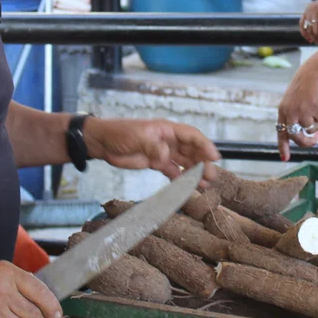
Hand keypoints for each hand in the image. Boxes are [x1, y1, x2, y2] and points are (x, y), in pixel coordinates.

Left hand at [84, 118, 220, 184]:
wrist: (103, 143)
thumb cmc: (119, 134)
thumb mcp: (136, 137)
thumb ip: (152, 146)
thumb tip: (166, 155)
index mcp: (167, 130)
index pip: (191, 136)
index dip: (204, 145)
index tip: (214, 157)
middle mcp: (169, 140)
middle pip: (192, 150)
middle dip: (203, 163)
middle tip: (210, 176)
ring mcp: (163, 152)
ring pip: (185, 162)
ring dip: (195, 172)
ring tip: (204, 185)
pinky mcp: (156, 163)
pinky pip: (173, 171)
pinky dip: (181, 179)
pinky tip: (187, 187)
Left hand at [276, 49, 317, 161]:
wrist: (315, 71)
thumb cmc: (306, 87)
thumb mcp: (294, 101)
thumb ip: (294, 115)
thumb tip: (303, 134)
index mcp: (283, 111)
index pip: (281, 132)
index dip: (283, 146)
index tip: (285, 158)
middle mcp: (290, 112)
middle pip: (296, 136)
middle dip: (306, 142)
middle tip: (313, 142)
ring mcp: (302, 110)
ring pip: (311, 128)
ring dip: (317, 122)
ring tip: (316, 108)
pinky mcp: (314, 108)